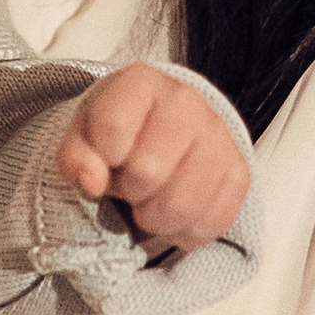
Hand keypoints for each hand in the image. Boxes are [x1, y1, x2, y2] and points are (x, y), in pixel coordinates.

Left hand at [55, 64, 250, 249]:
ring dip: (155, 218)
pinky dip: (183, 231)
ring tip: (148, 201)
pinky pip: (211, 222)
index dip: (102, 158)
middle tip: (129, 183)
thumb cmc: (115, 139)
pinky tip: (173, 212)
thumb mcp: (81, 140)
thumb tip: (92, 181)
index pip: (113, 127)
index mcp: (142, 83)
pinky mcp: (239, 172)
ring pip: (182, 204)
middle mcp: (187, 102)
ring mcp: (219, 136)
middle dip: (129, 189)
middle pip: (149, 171)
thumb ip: (75, 157)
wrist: (157, 138)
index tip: (106, 159)